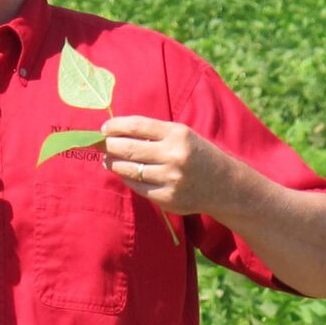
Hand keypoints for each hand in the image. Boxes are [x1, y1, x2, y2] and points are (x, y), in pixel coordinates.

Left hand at [101, 116, 226, 214]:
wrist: (225, 185)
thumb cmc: (197, 154)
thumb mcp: (181, 135)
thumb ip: (152, 133)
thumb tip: (114, 133)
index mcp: (177, 134)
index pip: (136, 126)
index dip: (115, 126)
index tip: (104, 128)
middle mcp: (174, 155)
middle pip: (127, 148)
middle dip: (108, 145)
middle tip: (100, 144)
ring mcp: (171, 179)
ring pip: (128, 169)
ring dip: (112, 163)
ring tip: (108, 159)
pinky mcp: (167, 198)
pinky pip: (137, 187)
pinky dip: (126, 178)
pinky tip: (124, 172)